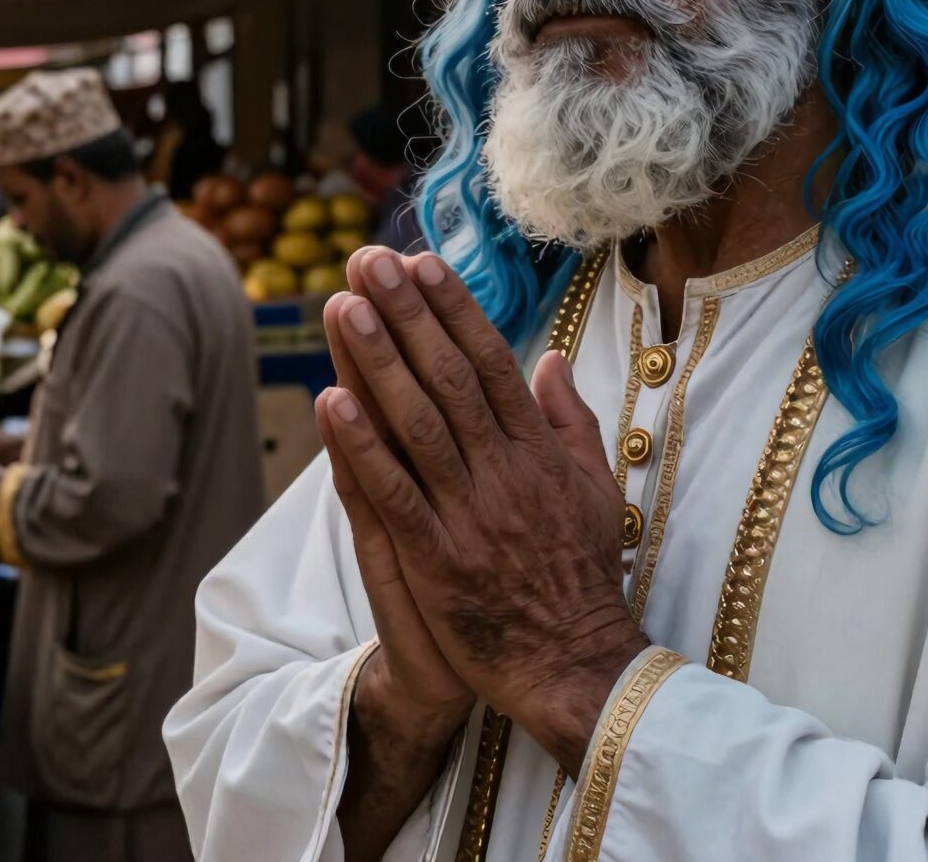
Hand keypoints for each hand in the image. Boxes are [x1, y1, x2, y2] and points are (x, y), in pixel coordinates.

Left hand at [321, 249, 645, 773]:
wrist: (575, 665)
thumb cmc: (583, 577)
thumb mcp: (596, 491)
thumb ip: (571, 422)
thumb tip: (553, 360)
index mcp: (538, 452)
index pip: (491, 363)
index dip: (453, 310)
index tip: (420, 263)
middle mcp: (504, 472)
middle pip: (448, 378)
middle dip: (406, 314)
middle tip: (368, 260)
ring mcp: (469, 514)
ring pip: (416, 423)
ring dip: (377, 362)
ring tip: (343, 307)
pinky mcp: (437, 559)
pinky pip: (393, 493)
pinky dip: (361, 447)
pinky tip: (330, 401)